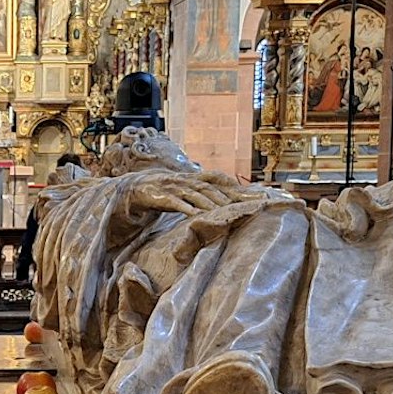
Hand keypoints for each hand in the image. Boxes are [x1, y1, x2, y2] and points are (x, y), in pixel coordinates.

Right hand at [127, 170, 247, 216]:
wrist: (139, 187)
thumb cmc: (168, 191)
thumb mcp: (187, 191)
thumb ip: (204, 194)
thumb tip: (227, 203)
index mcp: (195, 178)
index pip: (218, 179)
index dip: (235, 186)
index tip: (252, 194)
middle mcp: (188, 180)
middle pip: (210, 188)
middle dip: (227, 196)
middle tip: (243, 206)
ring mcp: (176, 187)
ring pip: (196, 194)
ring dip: (210, 203)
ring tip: (223, 212)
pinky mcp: (164, 196)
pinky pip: (177, 203)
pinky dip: (187, 208)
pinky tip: (196, 215)